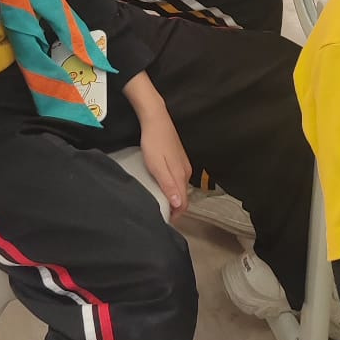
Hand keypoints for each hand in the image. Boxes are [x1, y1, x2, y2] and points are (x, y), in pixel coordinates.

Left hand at [130, 84, 191, 212]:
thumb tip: (179, 205)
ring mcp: (183, 164)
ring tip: (160, 201)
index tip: (165, 221)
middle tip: (161, 213)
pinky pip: (178, 177)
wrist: (156, 119)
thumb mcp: (157, 166)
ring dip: (174, 196)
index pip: (183, 202)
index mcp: (181, 175)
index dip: (176, 215)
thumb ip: (169, 185)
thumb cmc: (153, 142)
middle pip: (183, 196)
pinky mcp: (179, 158)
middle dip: (175, 207)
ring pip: (181, 186)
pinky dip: (172, 186)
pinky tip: (162, 184)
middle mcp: (186, 171)